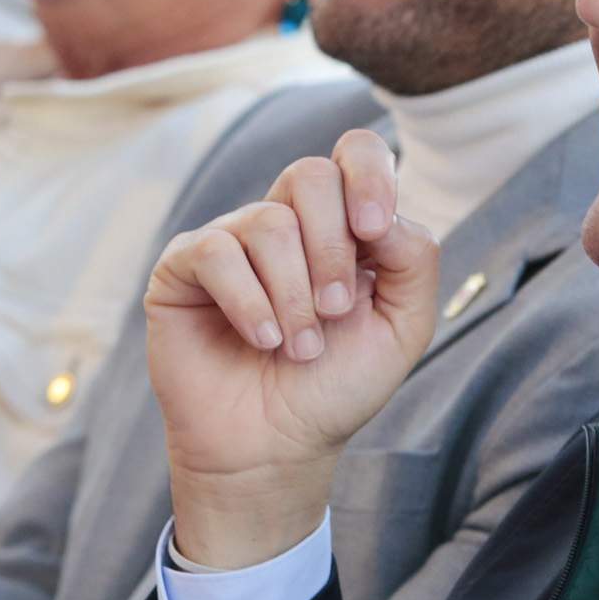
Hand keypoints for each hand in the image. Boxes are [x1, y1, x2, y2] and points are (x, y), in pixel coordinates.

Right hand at [143, 130, 438, 568]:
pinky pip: (217, 252)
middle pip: (310, 175)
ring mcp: (232, 240)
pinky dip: (249, 301)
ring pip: (268, 222)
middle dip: (332, 249)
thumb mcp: (403, 326)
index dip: (369, 177)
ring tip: (299, 347)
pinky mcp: (184, 268)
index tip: (375, 233)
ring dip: (294, 295)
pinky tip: (262, 340)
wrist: (276, 448)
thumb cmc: (336, 387)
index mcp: (340, 224)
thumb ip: (414, 260)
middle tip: (336, 311)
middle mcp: (285, 221)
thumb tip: (382, 213)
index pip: (355, 152)